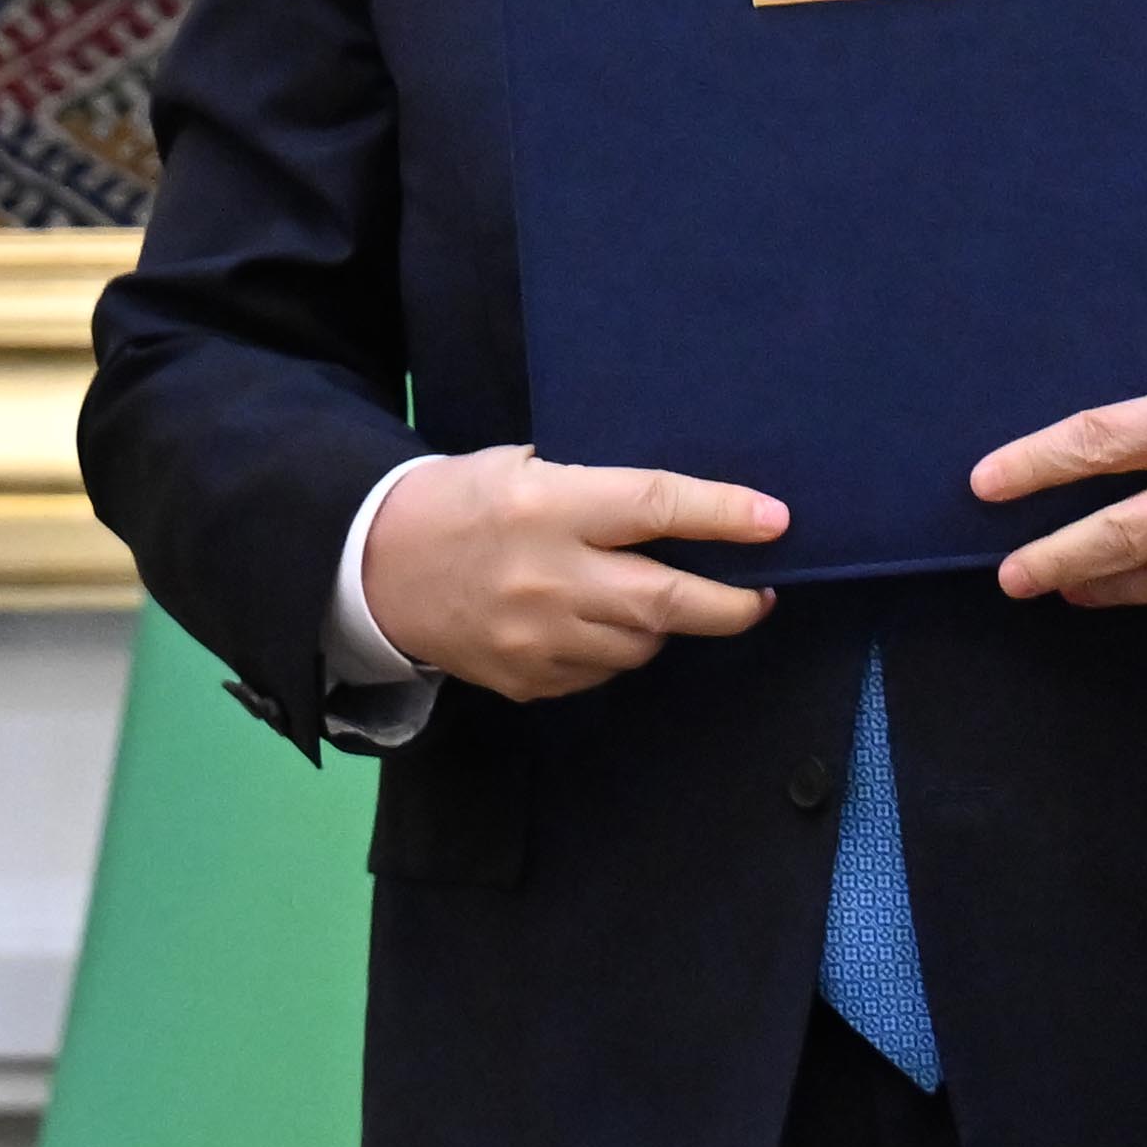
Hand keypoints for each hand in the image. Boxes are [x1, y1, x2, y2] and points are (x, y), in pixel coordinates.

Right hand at [361, 446, 781, 701]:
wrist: (370, 568)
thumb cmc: (460, 501)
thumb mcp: (523, 466)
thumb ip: (595, 488)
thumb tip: (682, 510)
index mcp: (548, 508)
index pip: (656, 508)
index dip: (724, 515)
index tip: (776, 521)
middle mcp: (547, 578)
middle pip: (666, 600)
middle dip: (730, 604)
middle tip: (760, 597)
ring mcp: (535, 639)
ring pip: (641, 644)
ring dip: (665, 625)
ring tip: (658, 600)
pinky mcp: (525, 680)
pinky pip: (600, 671)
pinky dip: (616, 650)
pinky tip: (601, 625)